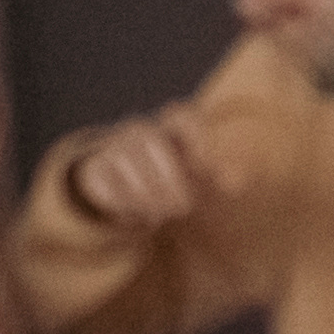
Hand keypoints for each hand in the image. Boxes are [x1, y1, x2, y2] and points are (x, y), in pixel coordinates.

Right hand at [62, 105, 217, 231]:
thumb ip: (219, 174)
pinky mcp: (96, 168)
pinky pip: (104, 177)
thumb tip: (237, 181)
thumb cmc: (175, 175)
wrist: (128, 185)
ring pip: (125, 156)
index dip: (195, 138)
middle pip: (150, 138)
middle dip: (168, 175)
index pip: (183, 117)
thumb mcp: (200, 176)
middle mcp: (143, 131)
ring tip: (162, 216)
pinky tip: (137, 217)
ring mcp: (116, 146)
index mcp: (173, 127)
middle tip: (184, 207)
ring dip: (146, 190)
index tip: (205, 166)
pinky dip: (122, 199)